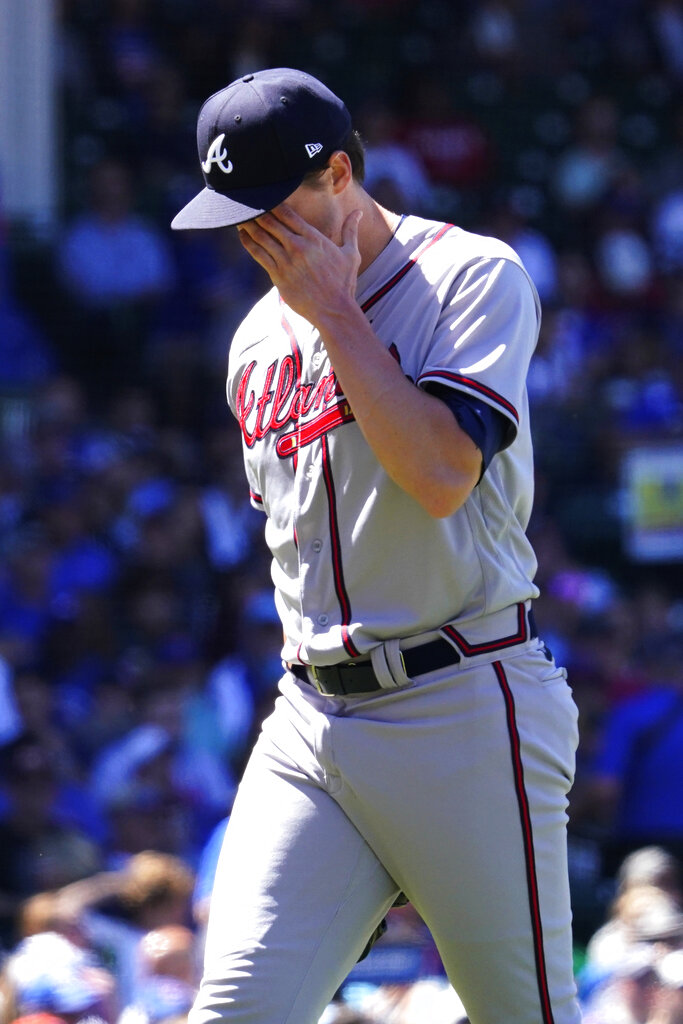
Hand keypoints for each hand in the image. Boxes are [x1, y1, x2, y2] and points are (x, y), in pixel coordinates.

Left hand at [237, 203, 362, 324]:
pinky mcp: (278, 276)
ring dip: (249, 224)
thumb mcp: (351, 254)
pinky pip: (258, 254)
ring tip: (239, 215)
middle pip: (271, 222)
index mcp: (314, 238)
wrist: (334, 310)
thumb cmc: (344, 283)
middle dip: (257, 211)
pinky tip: (242, 235)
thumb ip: (351, 230)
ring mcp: (286, 261)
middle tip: (246, 203)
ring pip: (261, 237)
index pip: (288, 214)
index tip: (265, 196)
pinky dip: (249, 242)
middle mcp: (298, 247)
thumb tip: (358, 212)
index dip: (273, 203)